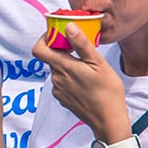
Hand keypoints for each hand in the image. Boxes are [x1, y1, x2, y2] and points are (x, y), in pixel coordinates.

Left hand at [33, 23, 128, 139]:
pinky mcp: (62, 99)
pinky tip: (86, 82)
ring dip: (68, 65)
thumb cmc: (107, 92)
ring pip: (58, 70)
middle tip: (80, 50)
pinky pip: (62, 82)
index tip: (58, 34)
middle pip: (50, 58)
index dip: (45, 39)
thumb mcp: (98, 63)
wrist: (108, 121)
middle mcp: (56, 79)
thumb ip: (81, 44)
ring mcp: (58, 90)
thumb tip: (68, 27)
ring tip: (87, 68)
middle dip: (63, 51)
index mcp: (63, 67)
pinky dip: (70, 78)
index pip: (39, 49)